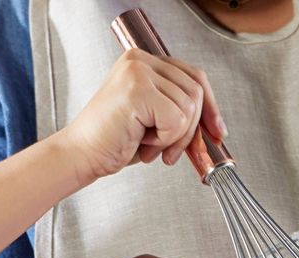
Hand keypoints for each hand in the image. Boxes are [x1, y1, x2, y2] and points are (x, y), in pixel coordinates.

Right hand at [62, 49, 226, 182]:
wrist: (82, 155)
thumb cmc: (110, 142)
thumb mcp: (152, 121)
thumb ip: (177, 110)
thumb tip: (212, 123)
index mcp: (143, 62)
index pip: (194, 76)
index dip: (210, 106)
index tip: (216, 130)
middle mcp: (140, 61)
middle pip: (196, 90)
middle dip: (190, 130)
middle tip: (168, 151)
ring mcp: (138, 73)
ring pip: (188, 107)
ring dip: (173, 138)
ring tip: (149, 146)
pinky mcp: (137, 91)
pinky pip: (176, 119)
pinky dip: (165, 140)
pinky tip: (144, 143)